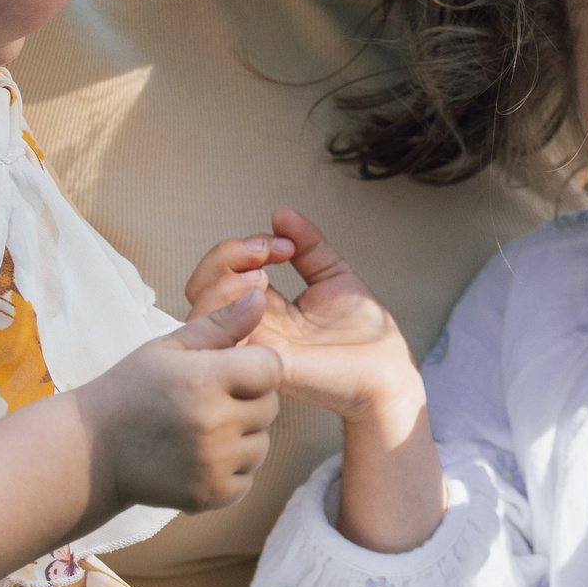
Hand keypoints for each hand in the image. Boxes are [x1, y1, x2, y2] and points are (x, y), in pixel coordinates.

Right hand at [79, 291, 281, 514]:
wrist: (92, 452)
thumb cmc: (131, 389)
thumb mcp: (170, 348)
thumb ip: (221, 324)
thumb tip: (260, 295)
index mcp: (205, 379)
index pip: (271, 368)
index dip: (255, 366)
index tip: (230, 370)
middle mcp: (214, 423)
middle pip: (270, 406)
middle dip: (247, 400)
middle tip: (208, 401)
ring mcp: (214, 463)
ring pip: (262, 443)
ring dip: (242, 436)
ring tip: (200, 429)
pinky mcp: (212, 494)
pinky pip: (248, 476)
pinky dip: (231, 468)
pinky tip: (198, 456)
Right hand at [186, 208, 420, 429]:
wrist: (387, 373)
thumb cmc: (364, 334)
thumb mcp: (333, 274)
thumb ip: (307, 245)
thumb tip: (280, 213)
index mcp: (265, 307)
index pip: (224, 272)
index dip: (243, 247)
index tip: (284, 244)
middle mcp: (252, 326)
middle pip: (200, 287)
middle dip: (226, 256)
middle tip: (264, 251)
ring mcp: (254, 346)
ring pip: (201, 311)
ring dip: (222, 280)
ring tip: (261, 273)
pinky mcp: (264, 362)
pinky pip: (225, 337)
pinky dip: (230, 308)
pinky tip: (260, 296)